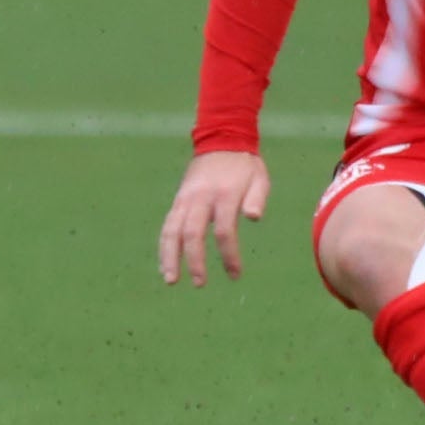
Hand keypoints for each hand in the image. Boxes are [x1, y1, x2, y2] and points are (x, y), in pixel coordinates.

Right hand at [158, 151, 270, 286]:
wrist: (221, 141)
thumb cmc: (245, 166)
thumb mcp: (259, 177)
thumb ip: (257, 198)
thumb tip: (254, 217)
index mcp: (225, 194)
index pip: (224, 230)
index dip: (229, 255)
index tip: (235, 274)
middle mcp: (201, 197)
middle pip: (193, 233)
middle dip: (194, 260)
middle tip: (200, 283)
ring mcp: (186, 199)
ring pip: (172, 230)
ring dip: (169, 256)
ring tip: (171, 280)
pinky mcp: (178, 201)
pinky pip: (167, 226)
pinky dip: (164, 246)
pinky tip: (165, 265)